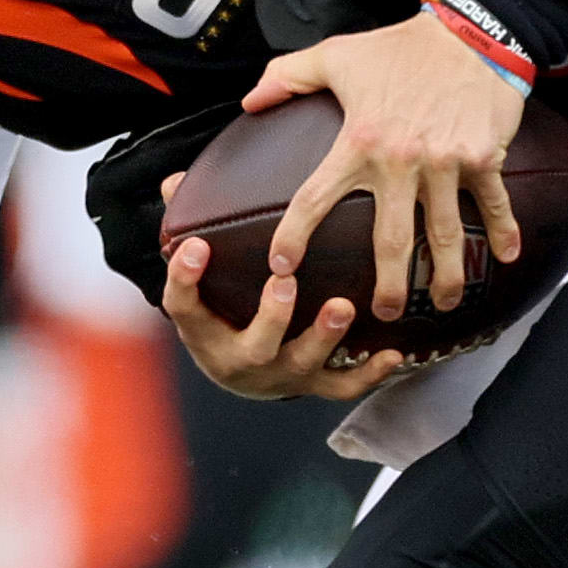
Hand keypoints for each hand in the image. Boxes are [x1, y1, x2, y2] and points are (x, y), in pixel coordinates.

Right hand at [157, 221, 407, 401]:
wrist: (240, 371)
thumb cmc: (220, 312)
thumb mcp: (200, 282)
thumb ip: (192, 234)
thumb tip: (175, 182)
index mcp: (203, 332)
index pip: (184, 306)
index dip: (185, 278)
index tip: (197, 245)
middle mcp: (241, 359)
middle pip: (255, 346)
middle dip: (272, 316)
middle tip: (284, 282)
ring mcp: (280, 375)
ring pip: (302, 364)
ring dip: (324, 337)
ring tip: (342, 307)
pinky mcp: (314, 385)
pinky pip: (342, 386)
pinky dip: (369, 373)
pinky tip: (392, 353)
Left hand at [245, 10, 527, 321]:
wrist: (468, 31)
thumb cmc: (399, 46)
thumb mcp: (336, 54)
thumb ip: (288, 77)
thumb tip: (250, 101)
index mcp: (358, 141)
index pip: (316, 197)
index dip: (294, 236)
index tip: (281, 268)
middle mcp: (400, 159)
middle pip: (390, 239)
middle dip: (388, 285)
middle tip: (383, 314)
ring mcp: (446, 162)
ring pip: (445, 234)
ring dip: (445, 276)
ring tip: (443, 303)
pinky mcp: (483, 158)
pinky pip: (493, 204)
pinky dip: (503, 232)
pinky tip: (507, 259)